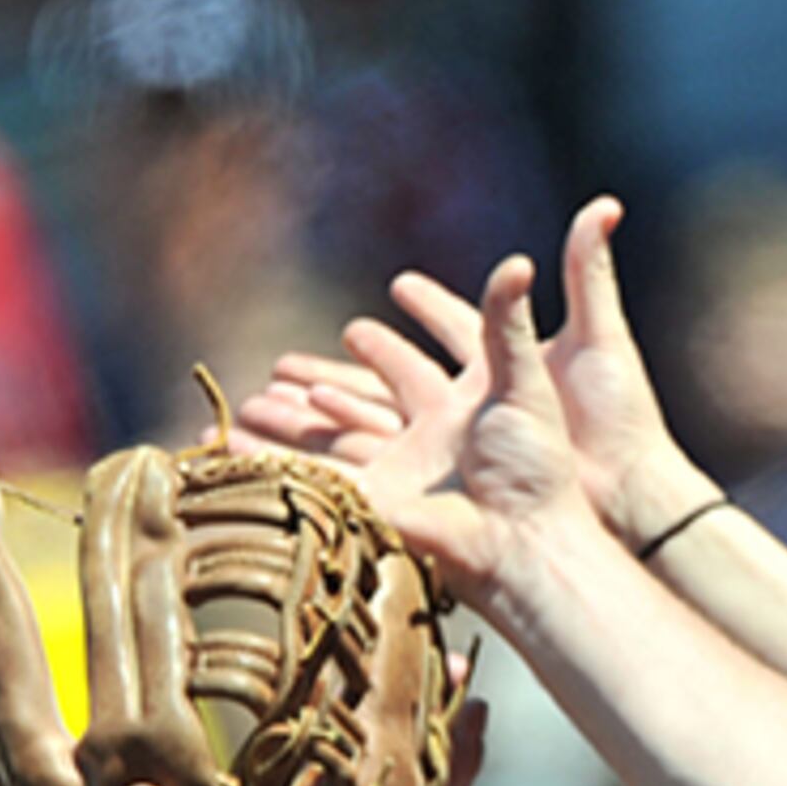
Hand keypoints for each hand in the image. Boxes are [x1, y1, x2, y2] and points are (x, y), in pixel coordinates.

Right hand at [245, 199, 712, 547]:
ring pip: (334, 435)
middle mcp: (434, 434)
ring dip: (291, 422)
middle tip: (282, 361)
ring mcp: (406, 469)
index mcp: (473, 400)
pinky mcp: (380, 502)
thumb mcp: (533, 376)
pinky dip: (280, 463)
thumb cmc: (546, 466)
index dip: (421, 316)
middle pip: (367, 395)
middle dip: (323, 378)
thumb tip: (538, 248)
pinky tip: (240, 449)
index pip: (435, 349)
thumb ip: (521, 314)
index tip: (393, 292)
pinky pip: (320, 476)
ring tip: (248, 404)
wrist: (532, 537)